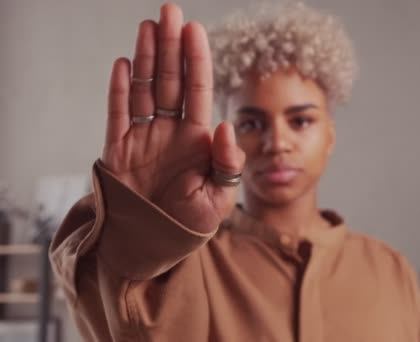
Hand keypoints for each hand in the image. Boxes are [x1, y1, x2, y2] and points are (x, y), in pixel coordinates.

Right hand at [101, 3, 244, 232]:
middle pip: (171, 81)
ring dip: (146, 58)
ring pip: (144, 89)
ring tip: (149, 26)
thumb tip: (226, 126)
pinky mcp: (118, 150)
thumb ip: (227, 163)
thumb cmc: (190, 224)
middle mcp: (171, 132)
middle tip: (170, 12)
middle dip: (171, 47)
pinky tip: (124, 63)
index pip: (198, 91)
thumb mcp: (218, 198)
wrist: (153, 246)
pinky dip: (119, 89)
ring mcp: (144, 137)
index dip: (196, 61)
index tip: (195, 30)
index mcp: (198, 140)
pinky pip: (118, 114)